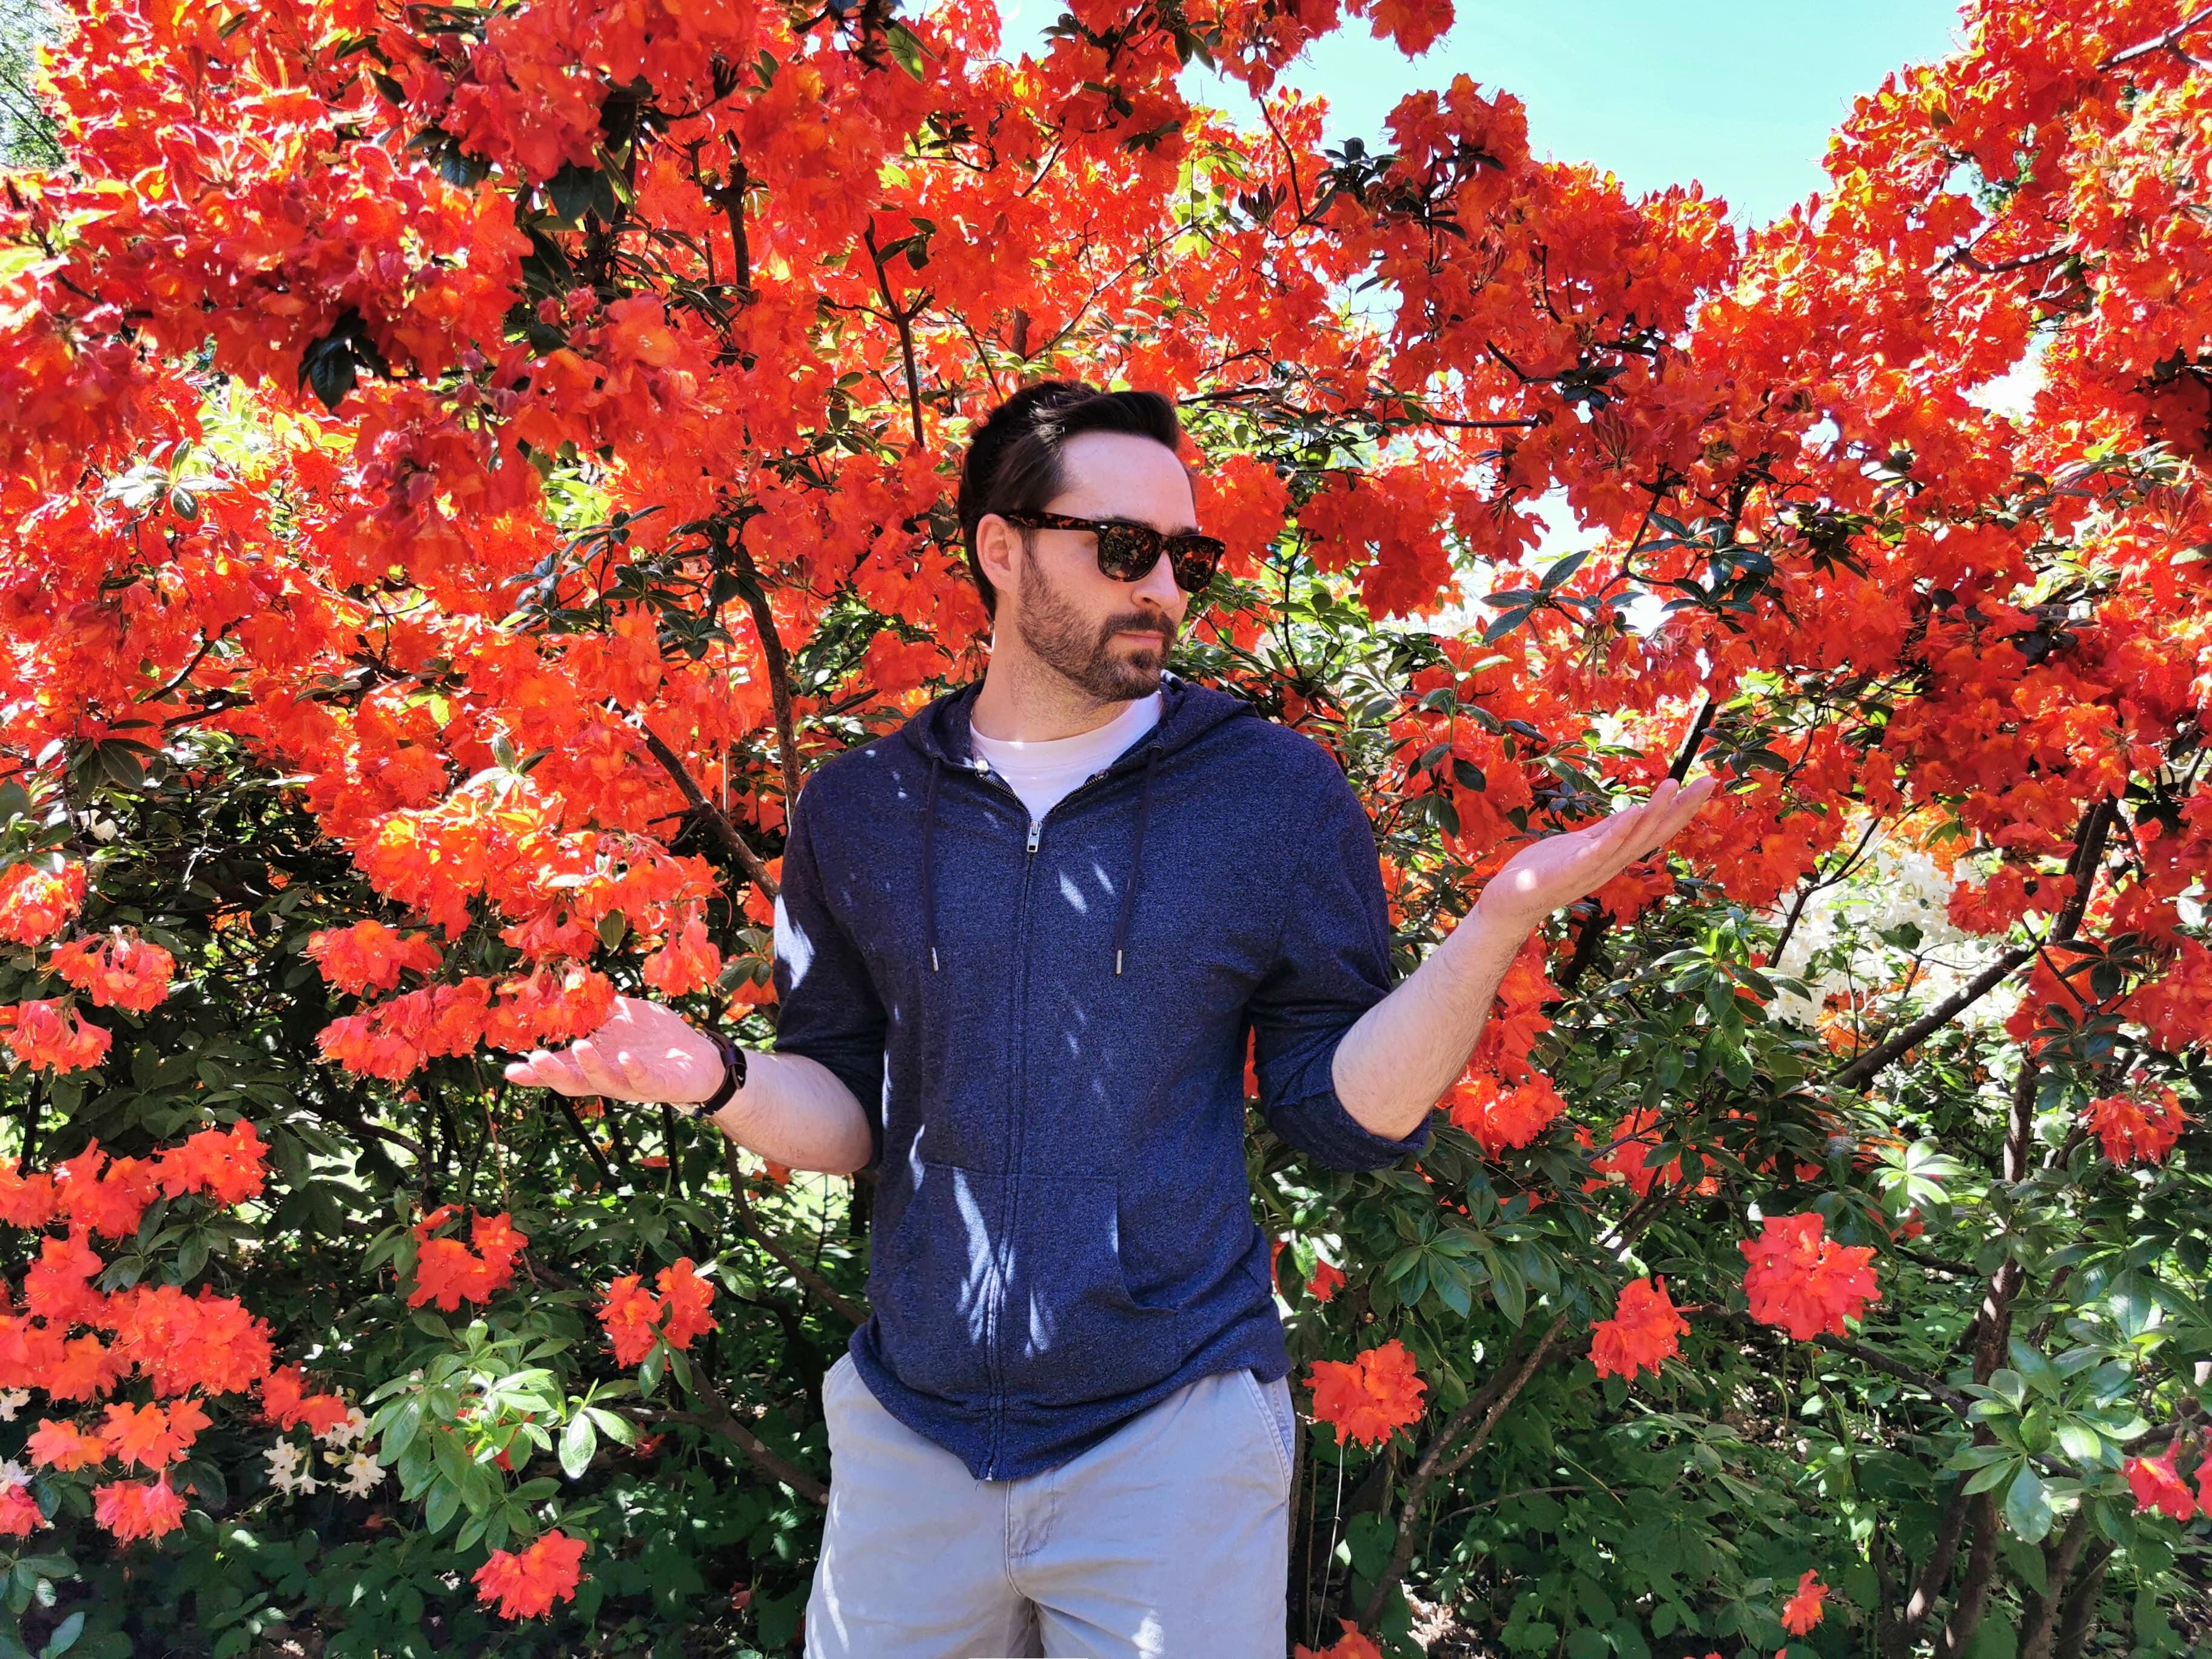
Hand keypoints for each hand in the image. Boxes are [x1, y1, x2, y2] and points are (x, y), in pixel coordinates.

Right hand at [501, 994, 724, 1106]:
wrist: (701, 1057)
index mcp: (598, 1061)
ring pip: (606, 1082)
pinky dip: (634, 1070)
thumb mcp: (627, 1016)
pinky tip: (626, 1058)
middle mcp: (611, 1076)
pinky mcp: (660, 1085)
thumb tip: (574, 985)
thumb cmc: (659, 1038)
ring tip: (578, 1048)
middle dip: (554, 1074)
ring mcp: (634, 1083)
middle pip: (576, 1081)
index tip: (510, 1070)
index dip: (538, 1073)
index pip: (563, 1068)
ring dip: (591, 1067)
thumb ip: (601, 1006)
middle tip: (534, 1061)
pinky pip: (644, 1080)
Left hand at [1478, 773, 1721, 927]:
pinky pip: (1599, 850)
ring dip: (1654, 813)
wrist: (1510, 900)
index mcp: (1614, 855)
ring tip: (1673, 786)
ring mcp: (1593, 868)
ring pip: (1632, 839)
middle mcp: (1611, 863)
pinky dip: (1618, 833)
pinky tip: (1633, 813)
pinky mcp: (1571, 870)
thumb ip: (1606, 832)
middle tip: (1709, 781)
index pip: (1655, 829)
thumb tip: (1634, 813)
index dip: (1682, 809)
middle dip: (1682, 808)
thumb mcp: (1580, 844)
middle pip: (1655, 833)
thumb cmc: (1544, 870)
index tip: (1706, 784)